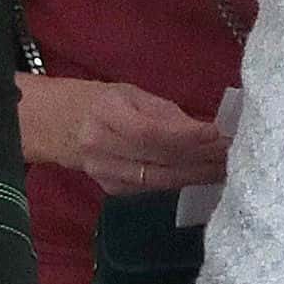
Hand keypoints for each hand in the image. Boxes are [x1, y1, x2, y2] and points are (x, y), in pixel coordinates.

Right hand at [18, 75, 230, 193]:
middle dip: (204, 160)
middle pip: (164, 162)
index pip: (156, 133)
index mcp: (107, 115)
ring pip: (163, 180)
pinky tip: (204, 177)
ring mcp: (107, 174)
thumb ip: (163, 113)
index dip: (191, 137)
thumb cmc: (92, 101)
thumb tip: (203, 130)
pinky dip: (182, 182)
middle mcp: (105, 149)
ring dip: (199, 175)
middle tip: (236, 154)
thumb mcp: (126, 93)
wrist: (47, 125)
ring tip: (228, 168)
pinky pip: (154, 188)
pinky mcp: (112, 190)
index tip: (220, 135)